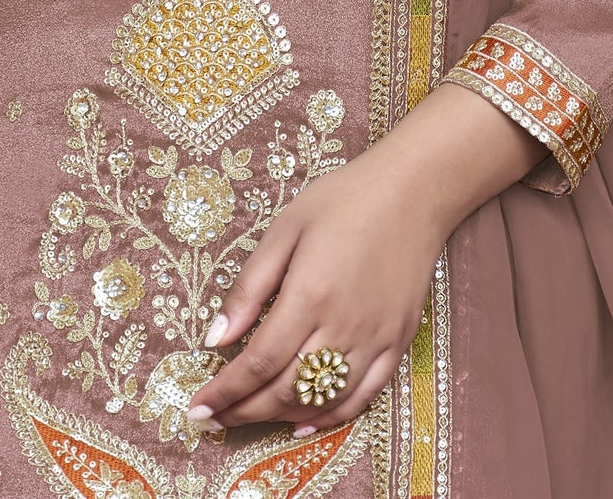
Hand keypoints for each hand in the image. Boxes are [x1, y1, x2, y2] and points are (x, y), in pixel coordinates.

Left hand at [183, 85, 544, 437]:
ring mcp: (374, 340)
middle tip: (215, 417)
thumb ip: (250, 287)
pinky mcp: (397, 343)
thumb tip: (215, 339)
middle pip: (286, 390)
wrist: (413, 191)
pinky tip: (305, 421)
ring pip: (321, 401)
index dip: (225, 392)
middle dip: (244, 410)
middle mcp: (342, 327)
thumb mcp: (285, 228)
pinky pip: (362, 396)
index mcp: (309, 296)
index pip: (258, 362)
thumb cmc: (343, 200)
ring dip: (280, 417)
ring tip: (249, 415)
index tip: (198, 408)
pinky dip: (330, 417)